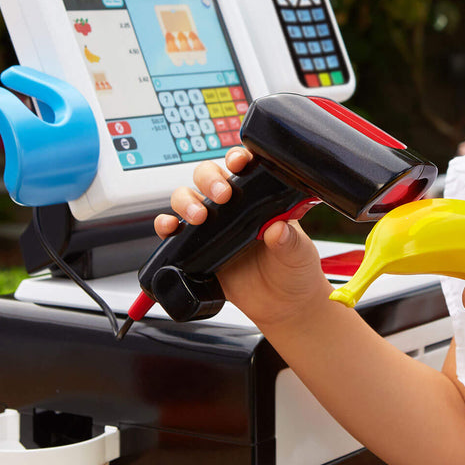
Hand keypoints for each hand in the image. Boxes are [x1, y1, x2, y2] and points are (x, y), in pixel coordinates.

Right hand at [154, 149, 329, 325]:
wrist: (282, 306)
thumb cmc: (293, 270)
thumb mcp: (299, 253)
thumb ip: (290, 241)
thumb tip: (278, 229)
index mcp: (260, 197)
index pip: (244, 166)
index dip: (237, 158)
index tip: (239, 163)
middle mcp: (233, 206)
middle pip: (209, 175)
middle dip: (210, 178)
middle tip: (222, 195)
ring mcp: (213, 225)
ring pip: (187, 197)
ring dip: (186, 200)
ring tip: (198, 216)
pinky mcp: (198, 248)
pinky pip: (173, 231)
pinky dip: (165, 225)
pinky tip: (170, 228)